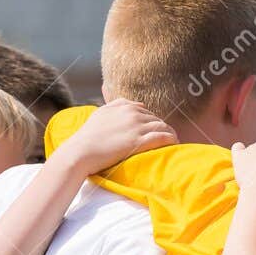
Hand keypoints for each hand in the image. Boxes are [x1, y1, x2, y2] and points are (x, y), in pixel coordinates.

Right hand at [60, 100, 175, 173]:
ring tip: (174, 141)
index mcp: (123, 106)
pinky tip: (175, 144)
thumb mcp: (100, 114)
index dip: (150, 121)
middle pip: (155, 118)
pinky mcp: (138, 141)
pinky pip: (162, 137)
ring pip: (162, 126)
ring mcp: (136, 127)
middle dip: (162, 127)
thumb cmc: (87, 136)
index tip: (154, 129)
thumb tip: (134, 102)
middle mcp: (132, 113)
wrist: (80, 152)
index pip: (145, 110)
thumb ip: (116, 104)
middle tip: (167, 137)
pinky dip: (171, 140)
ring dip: (170, 133)